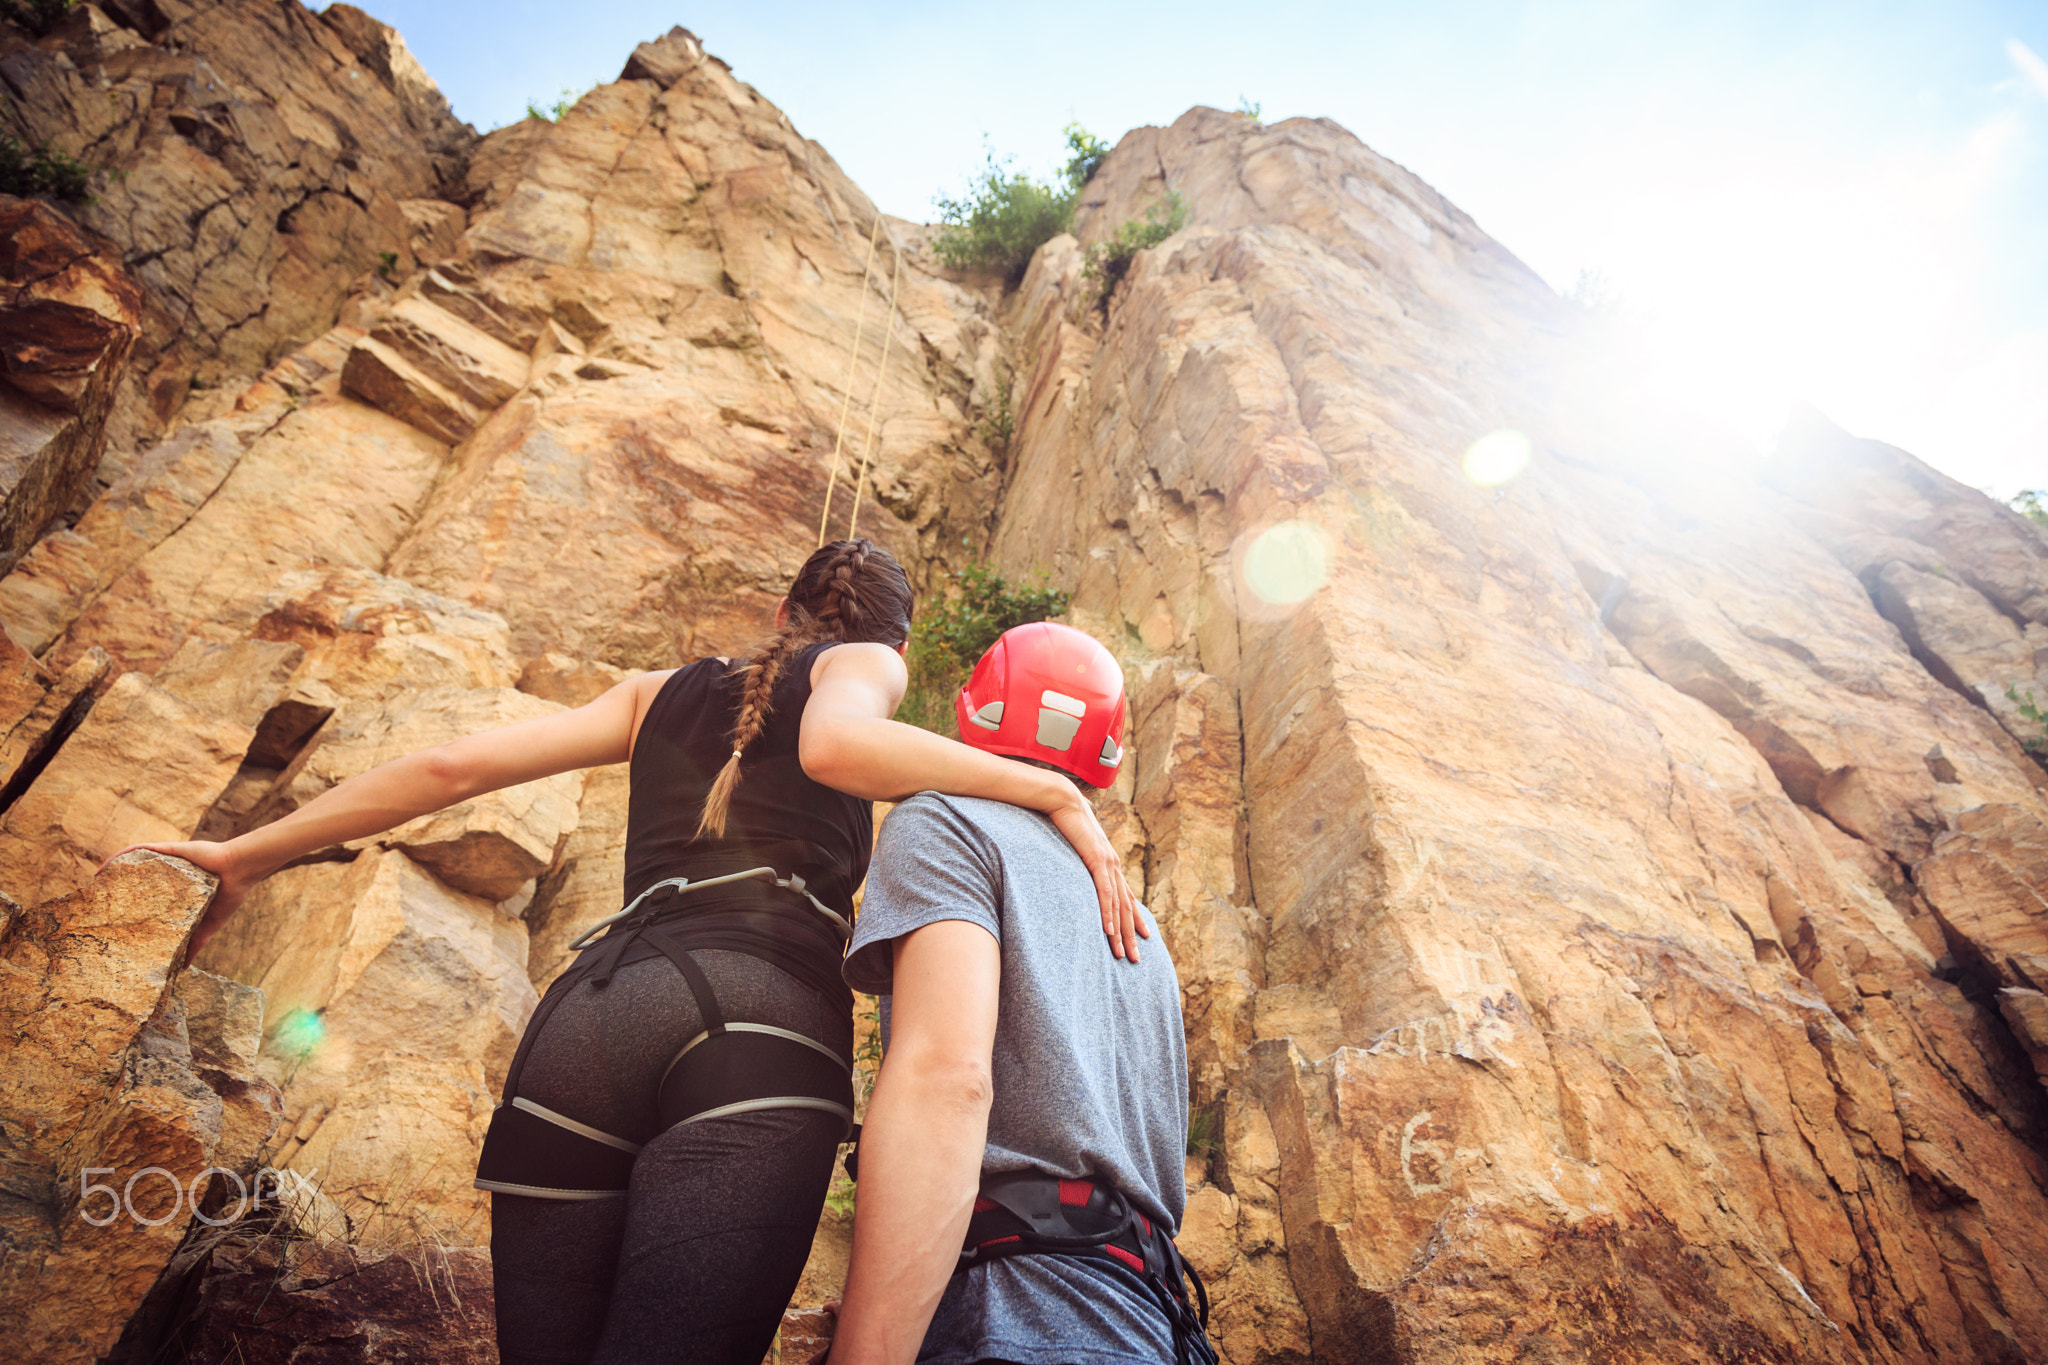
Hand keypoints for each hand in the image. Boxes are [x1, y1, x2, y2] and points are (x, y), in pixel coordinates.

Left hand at [98, 840, 251, 956]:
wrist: (240, 871)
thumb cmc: (228, 896)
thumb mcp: (208, 926)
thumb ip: (195, 944)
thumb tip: (183, 969)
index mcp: (176, 890)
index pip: (146, 897)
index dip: (128, 905)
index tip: (112, 918)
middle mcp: (168, 874)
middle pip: (134, 880)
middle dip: (115, 889)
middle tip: (97, 903)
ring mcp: (167, 861)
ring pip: (132, 863)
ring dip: (111, 871)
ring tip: (94, 883)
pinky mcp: (168, 850)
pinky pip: (139, 849)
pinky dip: (120, 855)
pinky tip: (105, 865)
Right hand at [1045, 794, 1147, 960]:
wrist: (1064, 801)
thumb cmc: (1067, 822)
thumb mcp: (1076, 848)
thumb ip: (1080, 861)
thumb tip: (1076, 871)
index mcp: (1110, 864)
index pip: (1127, 898)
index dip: (1136, 919)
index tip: (1143, 938)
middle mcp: (1114, 866)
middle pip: (1127, 908)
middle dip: (1132, 935)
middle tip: (1137, 959)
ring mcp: (1107, 864)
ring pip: (1118, 906)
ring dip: (1121, 932)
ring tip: (1123, 954)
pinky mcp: (1097, 861)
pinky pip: (1104, 893)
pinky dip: (1108, 914)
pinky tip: (1109, 931)